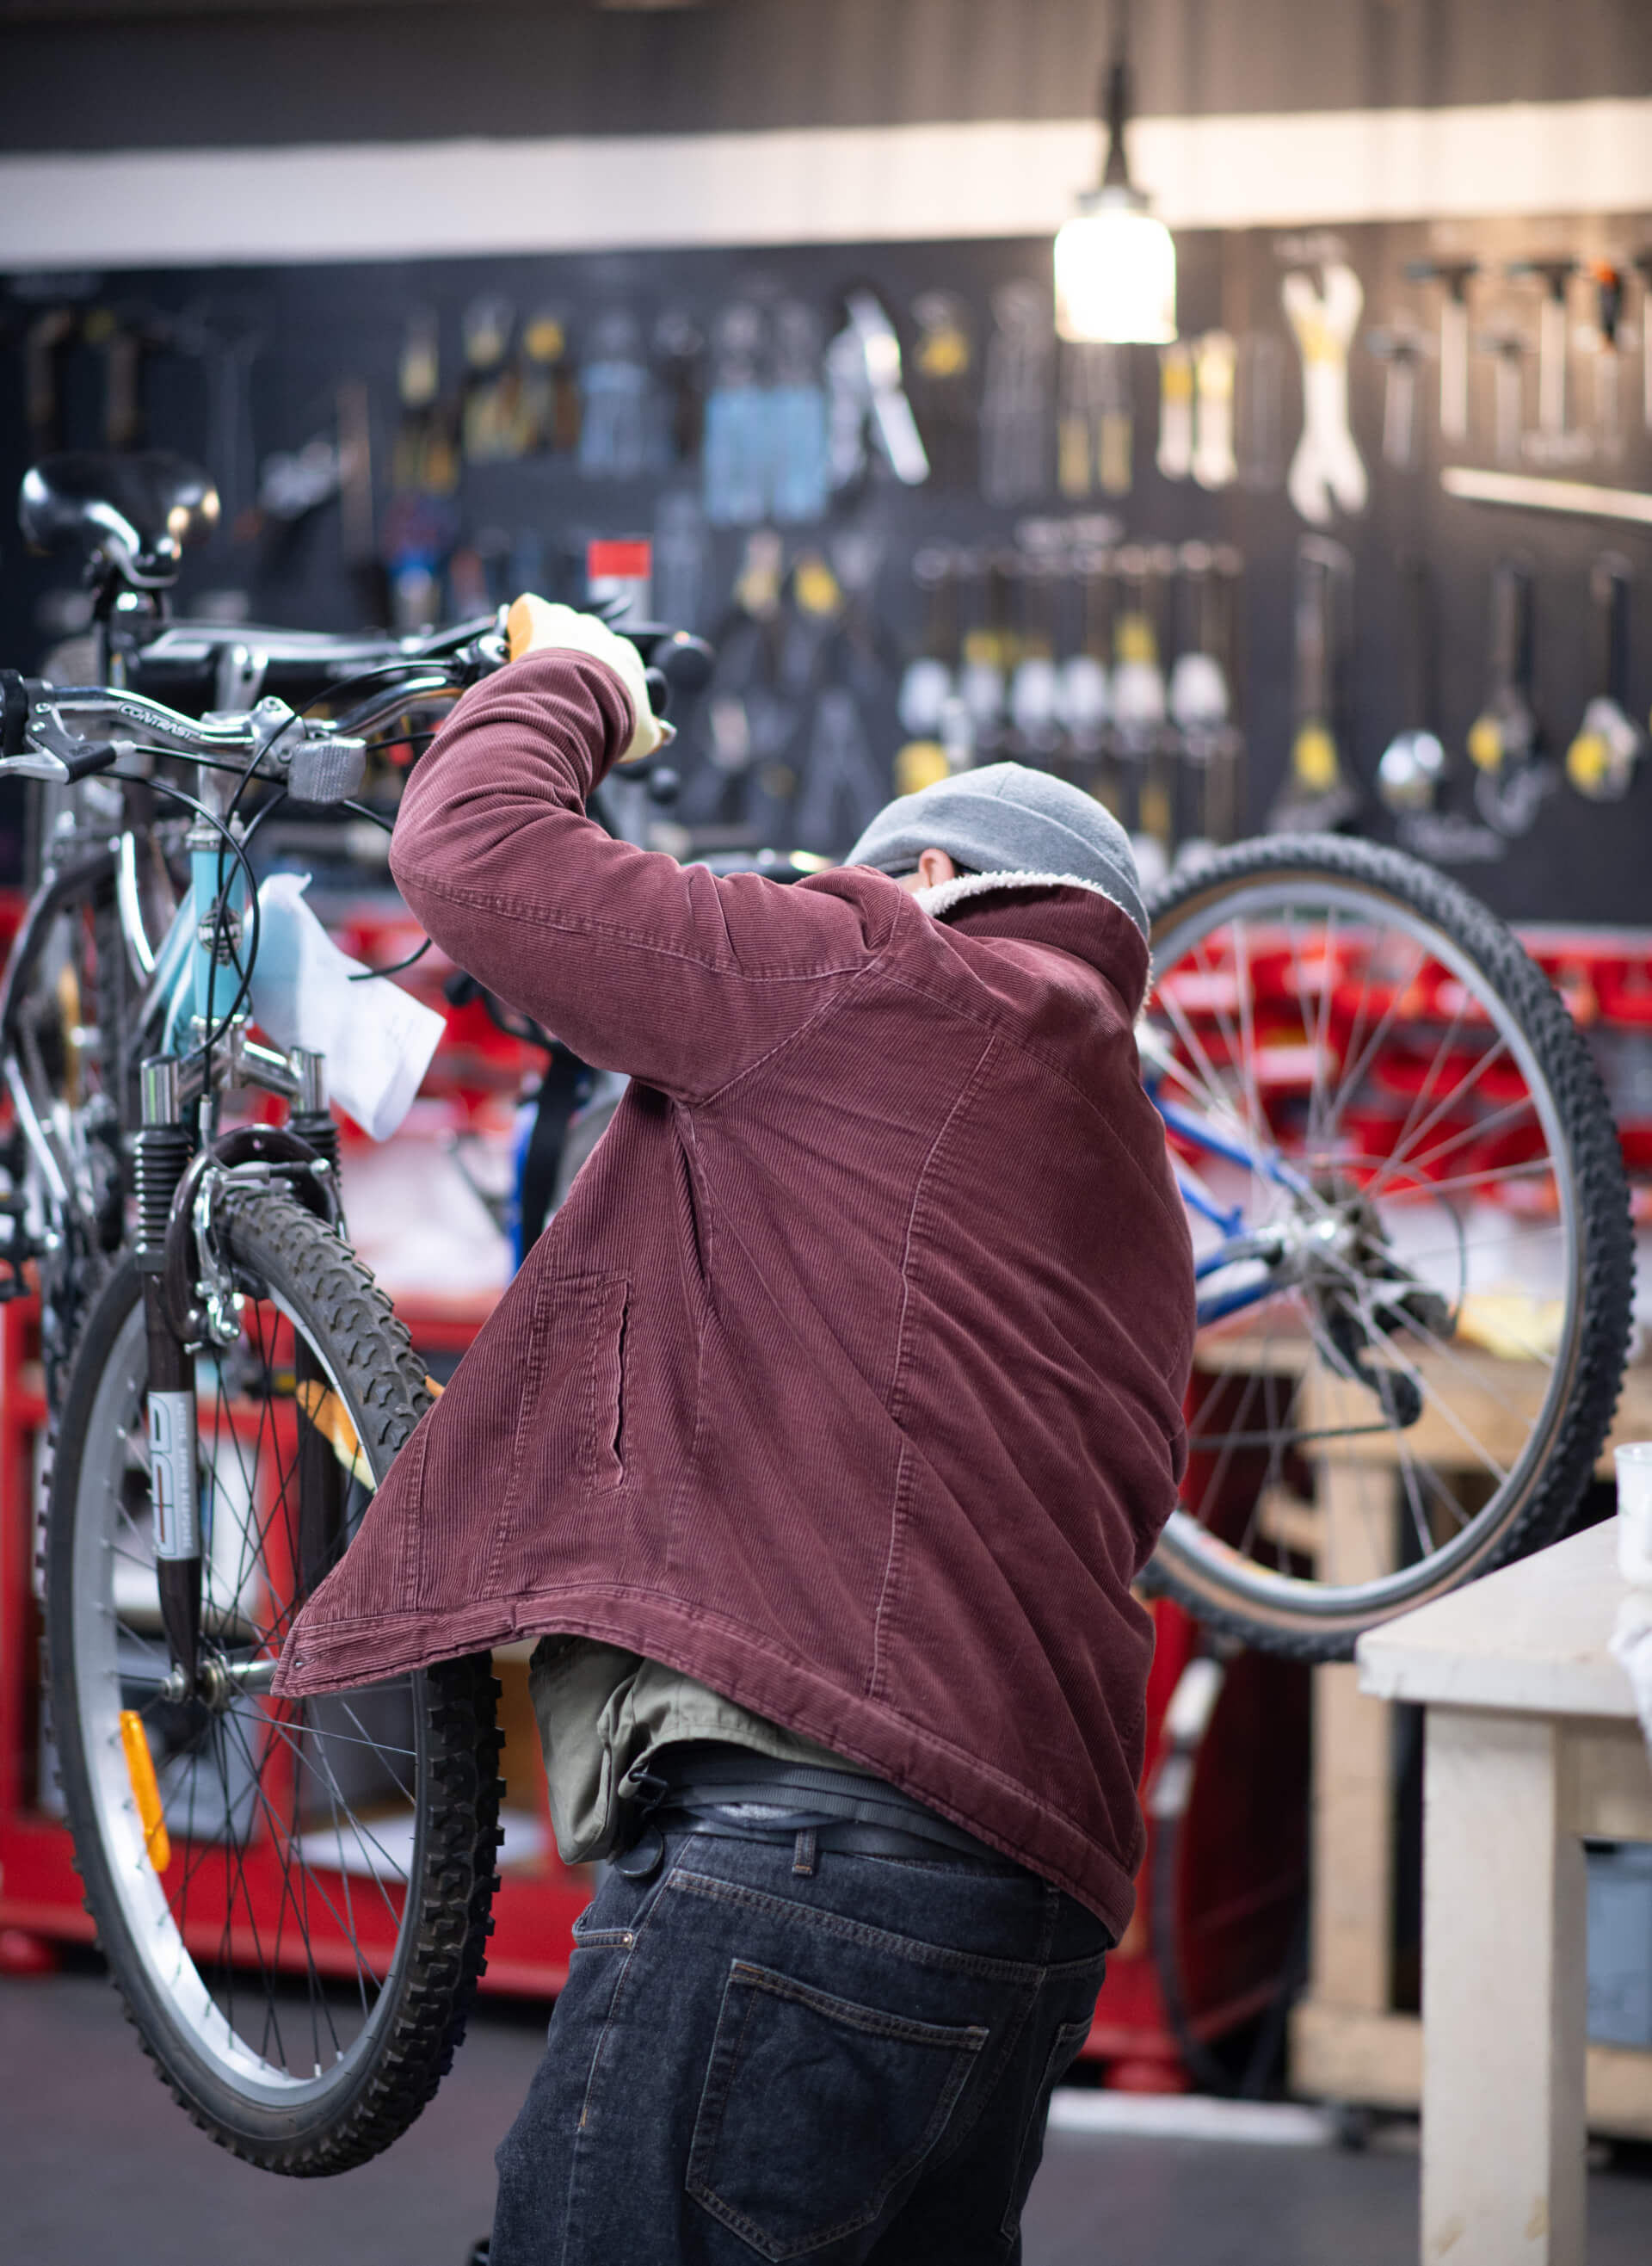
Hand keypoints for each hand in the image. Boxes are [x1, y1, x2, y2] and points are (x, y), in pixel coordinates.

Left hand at [505, 596, 666, 763]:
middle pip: (589, 635)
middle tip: (564, 683)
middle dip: (577, 654)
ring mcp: (569, 625)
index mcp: (625, 657)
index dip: (605, 675)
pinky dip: (523, 621)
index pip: (618, 656)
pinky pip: (530, 608)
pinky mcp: (540, 620)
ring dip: (550, 637)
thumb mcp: (642, 737)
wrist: (578, 707)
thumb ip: (655, 733)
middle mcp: (600, 634)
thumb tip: (666, 734)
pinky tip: (518, 642)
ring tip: (539, 666)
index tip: (595, 694)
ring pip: (560, 620)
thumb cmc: (612, 723)